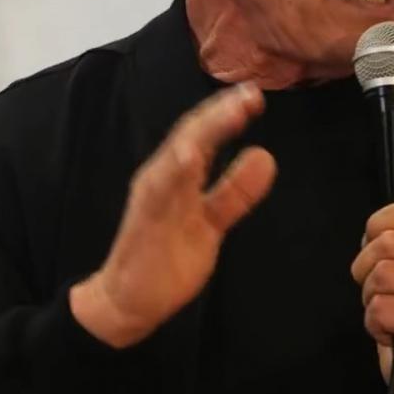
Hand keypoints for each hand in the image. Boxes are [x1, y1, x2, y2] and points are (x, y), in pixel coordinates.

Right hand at [70, 83, 277, 348]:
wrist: (128, 300)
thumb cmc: (167, 258)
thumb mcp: (212, 220)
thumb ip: (234, 191)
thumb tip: (265, 157)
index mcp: (176, 174)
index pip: (202, 135)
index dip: (226, 114)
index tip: (253, 95)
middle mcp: (162, 178)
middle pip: (191, 136)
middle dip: (220, 113)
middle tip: (251, 93)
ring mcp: (154, 198)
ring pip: (178, 157)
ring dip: (204, 132)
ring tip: (232, 110)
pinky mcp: (148, 222)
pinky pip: (161, 194)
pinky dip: (174, 171)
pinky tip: (190, 154)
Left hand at [349, 199, 393, 393]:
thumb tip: (371, 233)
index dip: (381, 228)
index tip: (382, 257)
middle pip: (385, 243)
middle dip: (369, 272)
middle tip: (389, 297)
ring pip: (378, 275)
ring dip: (372, 300)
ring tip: (393, 315)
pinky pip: (377, 307)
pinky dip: (375, 324)